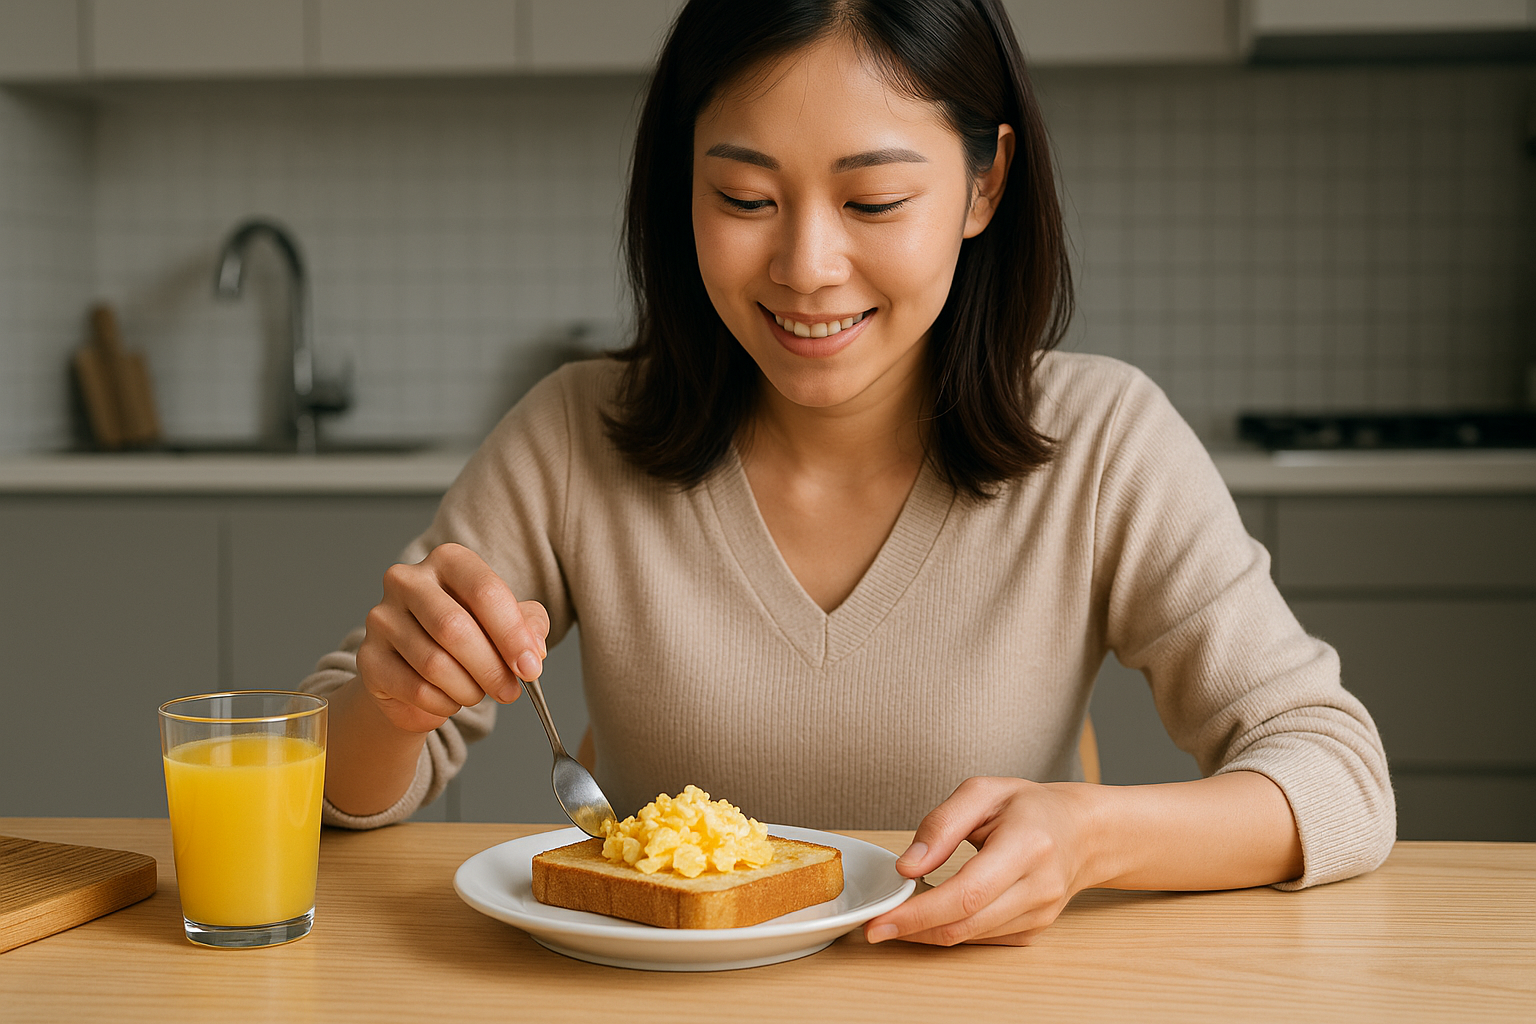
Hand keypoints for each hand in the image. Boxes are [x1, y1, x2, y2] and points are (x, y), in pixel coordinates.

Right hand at [355, 542, 549, 733]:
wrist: (418, 666)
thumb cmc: (469, 635)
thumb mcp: (507, 622)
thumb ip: (529, 627)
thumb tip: (532, 650)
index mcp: (448, 560)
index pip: (484, 591)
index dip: (512, 634)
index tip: (531, 667)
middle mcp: (407, 580)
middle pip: (455, 628)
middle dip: (491, 667)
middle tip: (511, 691)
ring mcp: (382, 618)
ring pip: (434, 664)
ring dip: (468, 689)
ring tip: (478, 693)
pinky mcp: (368, 658)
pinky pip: (414, 689)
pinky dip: (443, 703)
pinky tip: (451, 700)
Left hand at [863, 777, 1094, 945]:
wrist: (1083, 833)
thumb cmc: (1030, 808)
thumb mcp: (982, 793)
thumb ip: (941, 825)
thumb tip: (907, 867)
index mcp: (1027, 846)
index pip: (966, 893)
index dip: (919, 913)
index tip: (880, 920)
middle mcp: (1038, 887)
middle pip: (966, 923)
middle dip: (913, 929)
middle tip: (874, 925)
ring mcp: (1039, 914)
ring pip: (971, 937)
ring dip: (927, 932)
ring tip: (898, 914)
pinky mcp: (1033, 930)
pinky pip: (982, 939)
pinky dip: (951, 930)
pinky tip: (932, 914)